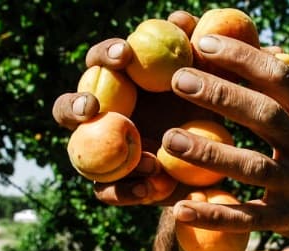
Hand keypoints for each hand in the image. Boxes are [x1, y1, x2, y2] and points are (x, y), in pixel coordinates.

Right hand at [51, 11, 215, 205]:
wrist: (221, 152)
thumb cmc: (208, 102)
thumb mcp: (213, 75)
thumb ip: (198, 47)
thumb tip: (182, 20)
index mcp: (117, 83)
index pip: (98, 62)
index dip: (105, 55)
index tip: (125, 54)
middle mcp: (101, 117)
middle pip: (67, 108)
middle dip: (75, 105)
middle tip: (94, 106)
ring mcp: (103, 152)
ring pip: (81, 156)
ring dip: (106, 156)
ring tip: (147, 160)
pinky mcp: (116, 185)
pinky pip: (106, 192)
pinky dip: (126, 191)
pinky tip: (153, 188)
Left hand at [160, 34, 288, 242]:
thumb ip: (283, 87)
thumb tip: (251, 46)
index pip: (280, 78)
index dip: (243, 59)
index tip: (204, 45)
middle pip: (267, 116)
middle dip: (222, 95)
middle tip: (179, 80)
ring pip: (253, 168)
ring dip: (210, 154)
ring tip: (170, 139)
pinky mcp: (287, 220)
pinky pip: (245, 218)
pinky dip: (212, 214)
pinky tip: (179, 209)